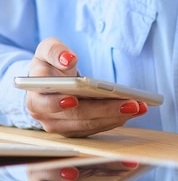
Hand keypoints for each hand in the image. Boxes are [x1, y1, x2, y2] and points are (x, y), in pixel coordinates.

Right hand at [25, 37, 147, 137]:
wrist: (52, 79)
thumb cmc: (50, 63)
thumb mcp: (48, 49)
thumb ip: (55, 50)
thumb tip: (69, 59)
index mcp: (36, 96)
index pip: (45, 104)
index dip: (58, 103)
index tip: (74, 99)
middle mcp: (46, 117)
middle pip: (77, 116)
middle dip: (105, 110)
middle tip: (131, 103)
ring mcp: (62, 126)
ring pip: (90, 125)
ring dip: (116, 117)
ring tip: (139, 106)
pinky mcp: (77, 130)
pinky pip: (98, 127)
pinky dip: (117, 119)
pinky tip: (134, 110)